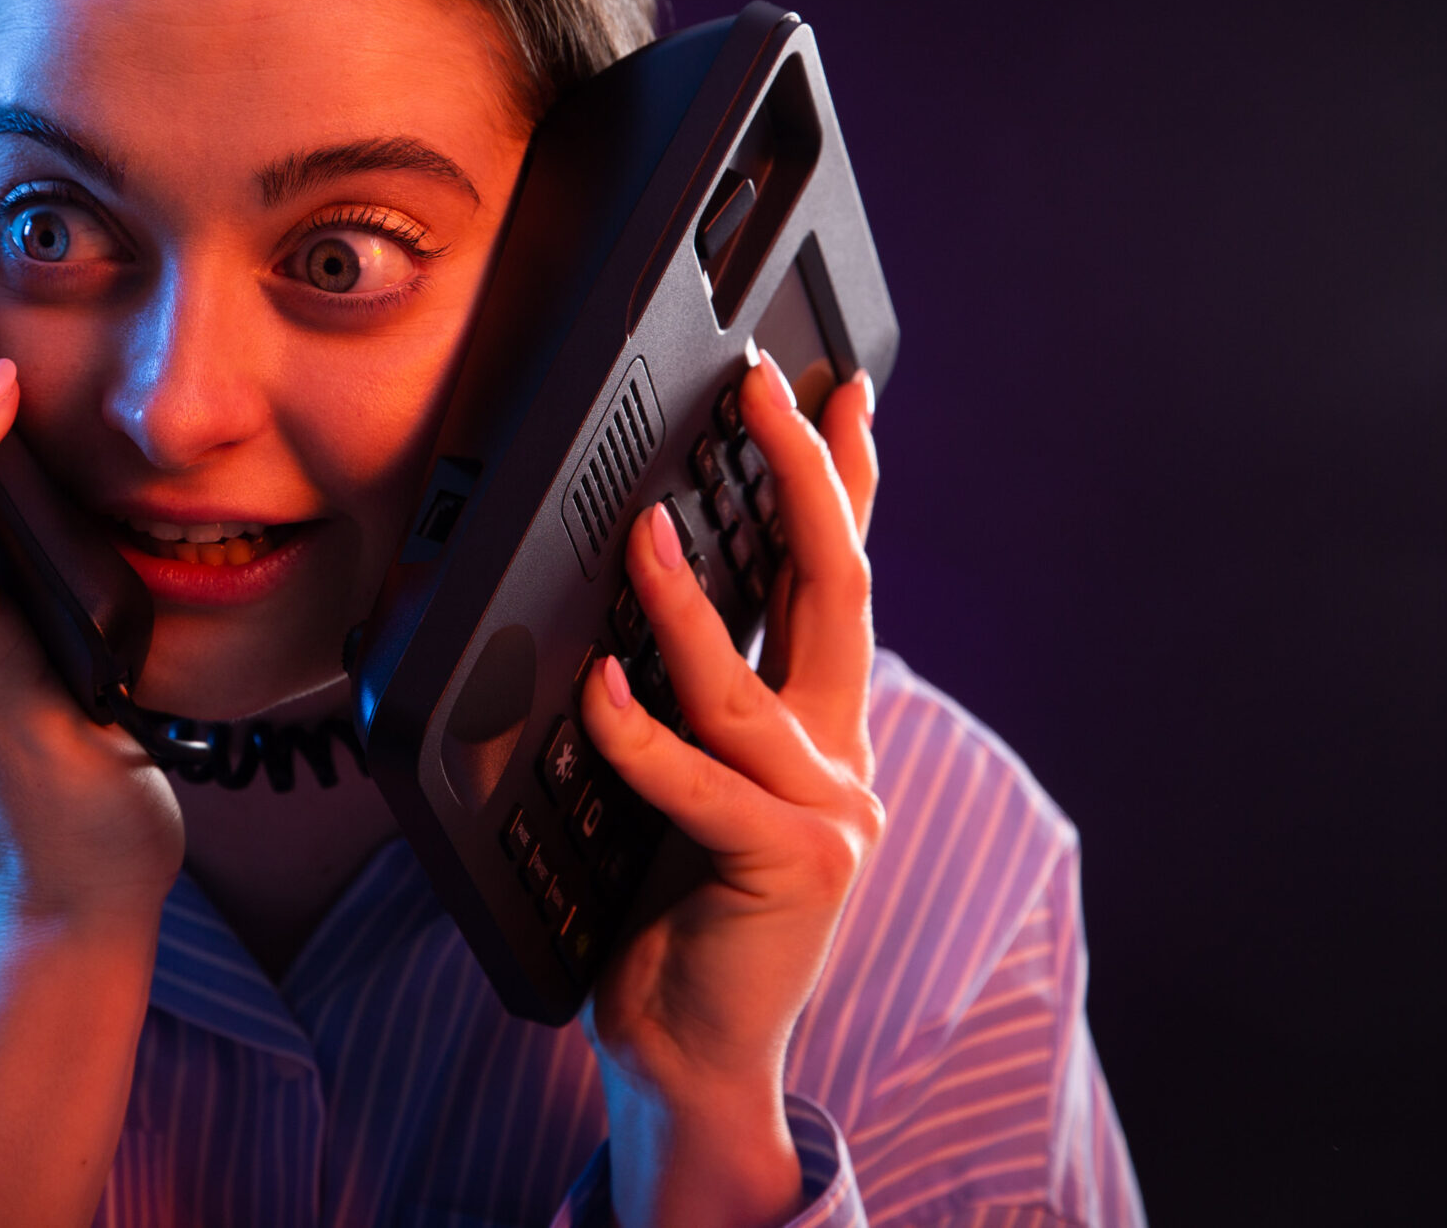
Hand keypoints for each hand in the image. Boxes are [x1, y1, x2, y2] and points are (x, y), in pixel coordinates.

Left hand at [578, 347, 883, 1227]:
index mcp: (822, 729)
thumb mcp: (693, 787)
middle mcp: (840, 758)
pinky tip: (599, 686)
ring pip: (744, 684)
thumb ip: (693, 706)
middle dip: (803, 481)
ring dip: (686, 603)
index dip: (847, 482)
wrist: (693, 1053)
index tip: (840, 393)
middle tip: (765, 396)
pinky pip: (694, 779)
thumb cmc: (675, 911)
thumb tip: (637, 587)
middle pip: (834, 592)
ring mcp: (828, 813)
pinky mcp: (790, 865)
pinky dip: (638, 731)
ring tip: (642, 533)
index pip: (843, 581)